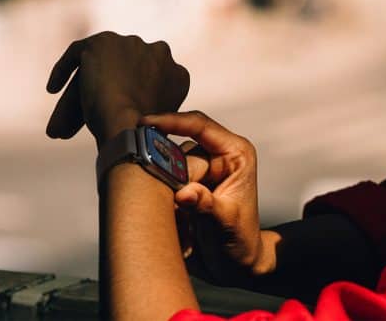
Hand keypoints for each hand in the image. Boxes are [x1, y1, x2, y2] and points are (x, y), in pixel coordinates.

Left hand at [46, 32, 189, 144]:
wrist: (129, 127)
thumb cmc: (141, 136)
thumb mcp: (158, 122)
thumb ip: (151, 108)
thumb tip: (134, 118)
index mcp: (177, 74)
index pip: (151, 79)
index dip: (132, 94)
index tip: (116, 113)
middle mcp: (159, 52)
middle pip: (125, 70)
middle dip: (108, 89)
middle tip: (85, 117)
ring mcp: (132, 44)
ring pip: (101, 65)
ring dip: (84, 87)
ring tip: (64, 117)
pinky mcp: (103, 42)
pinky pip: (77, 53)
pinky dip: (63, 70)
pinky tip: (53, 89)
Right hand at [143, 111, 277, 284]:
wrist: (235, 264)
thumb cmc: (241, 240)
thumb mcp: (228, 224)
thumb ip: (207, 205)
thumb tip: (184, 192)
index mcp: (235, 154)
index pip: (200, 126)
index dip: (172, 121)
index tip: (145, 124)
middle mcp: (216, 157)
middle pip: (177, 153)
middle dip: (169, 178)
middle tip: (174, 205)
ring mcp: (198, 172)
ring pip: (166, 171)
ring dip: (167, 198)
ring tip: (185, 225)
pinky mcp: (183, 186)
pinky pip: (162, 189)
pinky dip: (166, 210)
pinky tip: (184, 232)